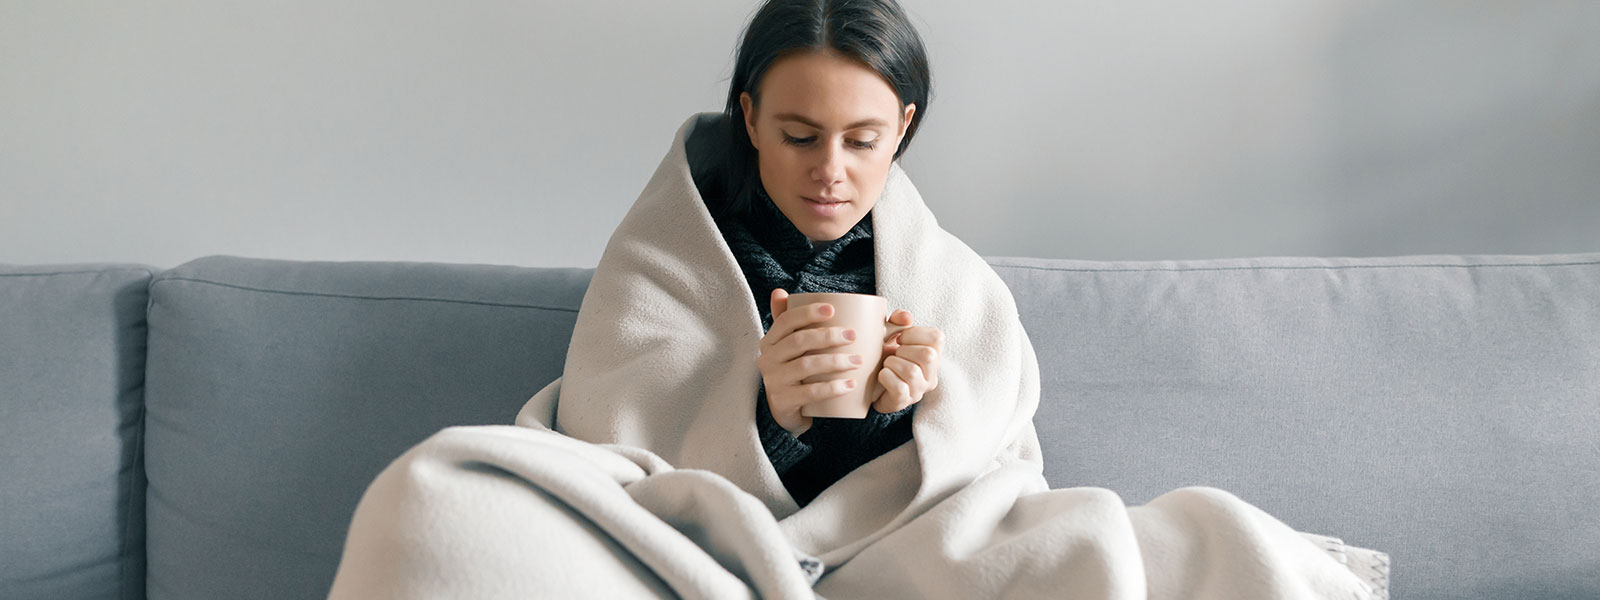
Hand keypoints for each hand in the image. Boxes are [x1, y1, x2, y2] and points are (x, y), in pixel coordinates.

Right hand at [757, 288, 861, 434]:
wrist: (785, 409)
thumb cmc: (794, 371)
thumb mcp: (789, 346)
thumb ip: (789, 321)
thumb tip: (780, 291)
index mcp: (771, 341)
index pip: (785, 321)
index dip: (807, 313)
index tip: (832, 310)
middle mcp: (768, 359)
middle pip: (798, 341)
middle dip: (827, 336)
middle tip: (852, 335)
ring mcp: (774, 381)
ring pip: (805, 366)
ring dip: (835, 361)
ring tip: (857, 360)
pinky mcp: (783, 401)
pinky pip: (810, 392)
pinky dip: (832, 388)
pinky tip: (850, 384)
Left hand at [871, 309, 941, 412]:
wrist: (865, 383)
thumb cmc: (882, 355)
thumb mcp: (889, 334)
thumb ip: (898, 321)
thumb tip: (906, 317)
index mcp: (933, 355)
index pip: (937, 337)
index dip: (915, 333)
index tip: (900, 338)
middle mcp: (931, 375)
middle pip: (928, 355)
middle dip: (904, 350)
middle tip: (893, 353)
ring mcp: (919, 390)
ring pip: (912, 371)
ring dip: (892, 363)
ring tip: (886, 364)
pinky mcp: (903, 402)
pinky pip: (899, 387)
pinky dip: (886, 377)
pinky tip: (882, 375)